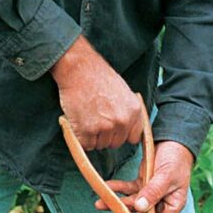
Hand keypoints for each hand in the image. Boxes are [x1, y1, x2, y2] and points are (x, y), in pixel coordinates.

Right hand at [51, 35, 141, 149]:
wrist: (78, 67)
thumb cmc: (98, 76)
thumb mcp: (123, 92)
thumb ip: (127, 111)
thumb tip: (127, 128)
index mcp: (134, 111)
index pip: (133, 138)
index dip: (121, 134)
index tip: (114, 128)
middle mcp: (122, 121)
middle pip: (115, 143)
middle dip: (106, 135)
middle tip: (95, 118)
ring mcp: (105, 127)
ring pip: (100, 145)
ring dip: (92, 136)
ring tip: (87, 117)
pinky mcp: (88, 131)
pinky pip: (86, 145)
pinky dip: (81, 137)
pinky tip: (80, 122)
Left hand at [96, 141, 194, 212]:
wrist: (175, 139)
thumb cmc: (177, 159)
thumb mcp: (166, 176)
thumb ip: (153, 192)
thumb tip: (140, 208)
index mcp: (172, 207)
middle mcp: (161, 205)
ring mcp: (151, 196)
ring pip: (132, 207)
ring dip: (116, 206)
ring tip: (98, 204)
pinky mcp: (143, 185)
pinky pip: (128, 191)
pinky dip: (117, 190)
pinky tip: (105, 188)